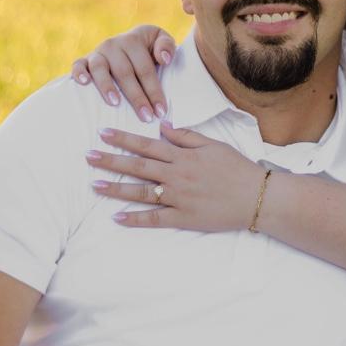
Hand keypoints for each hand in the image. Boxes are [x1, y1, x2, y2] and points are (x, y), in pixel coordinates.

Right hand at [70, 25, 175, 121]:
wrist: (127, 42)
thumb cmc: (148, 47)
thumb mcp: (160, 40)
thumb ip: (167, 46)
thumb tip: (164, 59)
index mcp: (134, 40)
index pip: (145, 69)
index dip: (154, 90)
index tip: (160, 111)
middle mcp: (113, 44)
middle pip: (125, 73)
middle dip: (136, 97)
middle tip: (146, 117)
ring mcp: (97, 52)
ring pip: (100, 68)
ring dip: (107, 86)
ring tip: (115, 104)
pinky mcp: (84, 60)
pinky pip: (78, 65)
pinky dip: (79, 73)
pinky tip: (84, 84)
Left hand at [87, 122, 265, 231]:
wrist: (257, 196)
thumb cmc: (237, 168)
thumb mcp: (213, 145)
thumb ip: (186, 136)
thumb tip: (162, 126)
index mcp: (184, 156)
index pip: (147, 145)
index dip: (124, 139)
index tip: (104, 134)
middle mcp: (177, 175)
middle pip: (138, 166)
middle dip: (111, 161)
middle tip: (88, 156)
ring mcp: (178, 198)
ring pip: (141, 192)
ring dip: (116, 188)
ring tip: (94, 185)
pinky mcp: (183, 218)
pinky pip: (154, 219)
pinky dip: (135, 219)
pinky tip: (117, 218)